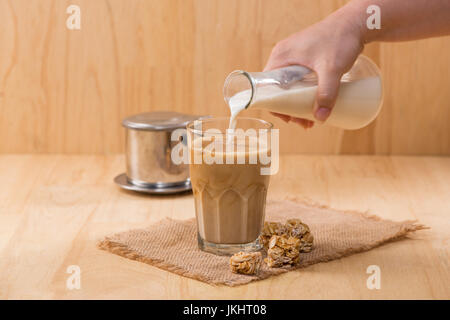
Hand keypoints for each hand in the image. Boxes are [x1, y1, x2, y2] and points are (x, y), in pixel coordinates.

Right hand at [264, 11, 363, 127]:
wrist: (356, 23)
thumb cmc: (340, 40)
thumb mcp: (331, 69)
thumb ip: (327, 93)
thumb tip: (321, 118)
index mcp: (281, 57)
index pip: (267, 87)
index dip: (275, 106)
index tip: (289, 118)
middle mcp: (284, 56)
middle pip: (278, 89)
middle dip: (289, 109)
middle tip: (303, 122)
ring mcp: (295, 57)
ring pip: (289, 86)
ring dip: (296, 104)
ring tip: (311, 118)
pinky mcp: (306, 58)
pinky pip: (298, 80)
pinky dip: (303, 94)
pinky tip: (313, 104)